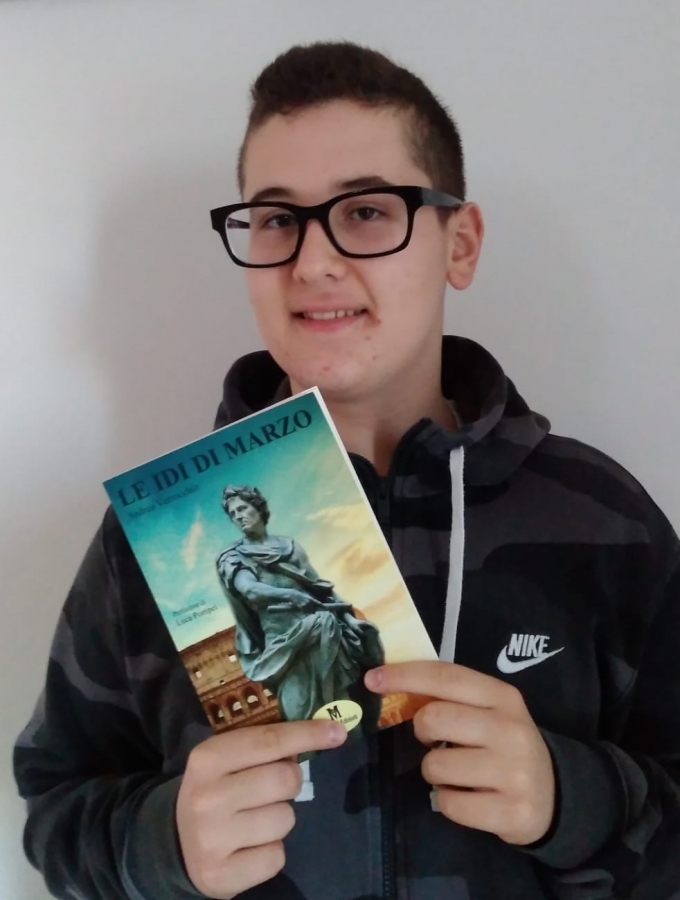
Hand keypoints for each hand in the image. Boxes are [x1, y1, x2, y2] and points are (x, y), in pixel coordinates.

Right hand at [176, 720, 346, 897]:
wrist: (176, 843)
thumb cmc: (215, 790)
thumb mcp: (226, 759)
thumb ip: (264, 745)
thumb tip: (325, 731)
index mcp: (208, 758)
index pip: (270, 740)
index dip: (308, 734)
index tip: (338, 731)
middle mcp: (208, 797)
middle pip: (284, 779)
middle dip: (291, 781)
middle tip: (274, 787)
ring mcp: (212, 839)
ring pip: (285, 819)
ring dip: (280, 818)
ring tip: (255, 819)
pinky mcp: (221, 876)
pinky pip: (277, 857)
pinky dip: (272, 851)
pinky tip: (250, 846)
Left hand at [365, 661, 555, 845]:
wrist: (555, 794)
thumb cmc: (505, 744)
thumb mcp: (489, 710)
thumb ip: (452, 696)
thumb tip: (392, 683)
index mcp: (503, 697)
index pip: (445, 677)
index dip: (404, 675)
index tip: (372, 679)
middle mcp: (510, 730)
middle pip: (434, 719)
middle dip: (422, 730)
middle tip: (433, 739)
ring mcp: (513, 773)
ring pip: (435, 766)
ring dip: (434, 771)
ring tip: (457, 772)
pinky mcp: (510, 812)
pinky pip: (448, 804)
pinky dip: (447, 801)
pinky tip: (468, 796)